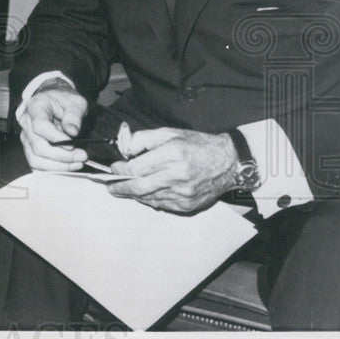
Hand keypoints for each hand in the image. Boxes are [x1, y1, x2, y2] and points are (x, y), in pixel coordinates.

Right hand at [18, 78, 88, 171]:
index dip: (56, 138)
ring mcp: (26, 138)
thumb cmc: (63, 99)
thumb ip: (74, 115)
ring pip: (36, 160)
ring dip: (58, 166)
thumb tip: (72, 132)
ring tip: (77, 163)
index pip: (40, 126)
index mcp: (36, 107)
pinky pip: (36, 166)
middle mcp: (27, 123)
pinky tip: (68, 167)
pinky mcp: (30, 149)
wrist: (53, 99)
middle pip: (38, 147)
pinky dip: (52, 170)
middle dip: (62, 157)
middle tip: (82, 156)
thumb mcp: (74, 101)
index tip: (72, 144)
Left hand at [107, 128, 236, 212]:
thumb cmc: (197, 145)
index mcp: (173, 154)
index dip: (120, 170)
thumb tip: (124, 151)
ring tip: (124, 189)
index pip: (136, 168)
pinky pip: (161, 205)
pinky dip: (149, 199)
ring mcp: (183, 193)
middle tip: (110, 187)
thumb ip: (143, 139)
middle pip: (139, 187)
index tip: (114, 168)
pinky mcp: (188, 206)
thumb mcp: (169, 133)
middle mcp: (178, 175)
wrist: (229, 162)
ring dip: (133, 194)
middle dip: (120, 188)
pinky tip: (145, 193)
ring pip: (148, 198)